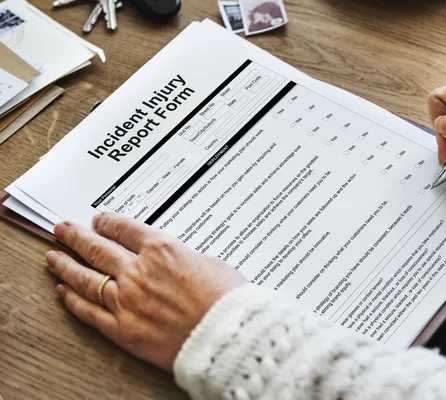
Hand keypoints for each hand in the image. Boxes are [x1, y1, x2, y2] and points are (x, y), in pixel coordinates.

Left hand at [46, 213, 246, 371]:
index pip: (125, 229)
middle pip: (98, 249)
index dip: (108, 222)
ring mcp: (127, 300)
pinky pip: (90, 312)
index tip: (98, 220)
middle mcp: (138, 271)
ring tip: (53, 257)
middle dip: (76, 237)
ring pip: (86, 278)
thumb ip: (184, 259)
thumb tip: (175, 262)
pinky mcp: (123, 329)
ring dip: (66, 265)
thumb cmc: (227, 299)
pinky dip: (73, 301)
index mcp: (162, 249)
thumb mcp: (211, 263)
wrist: (227, 335)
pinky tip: (63, 292)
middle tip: (62, 230)